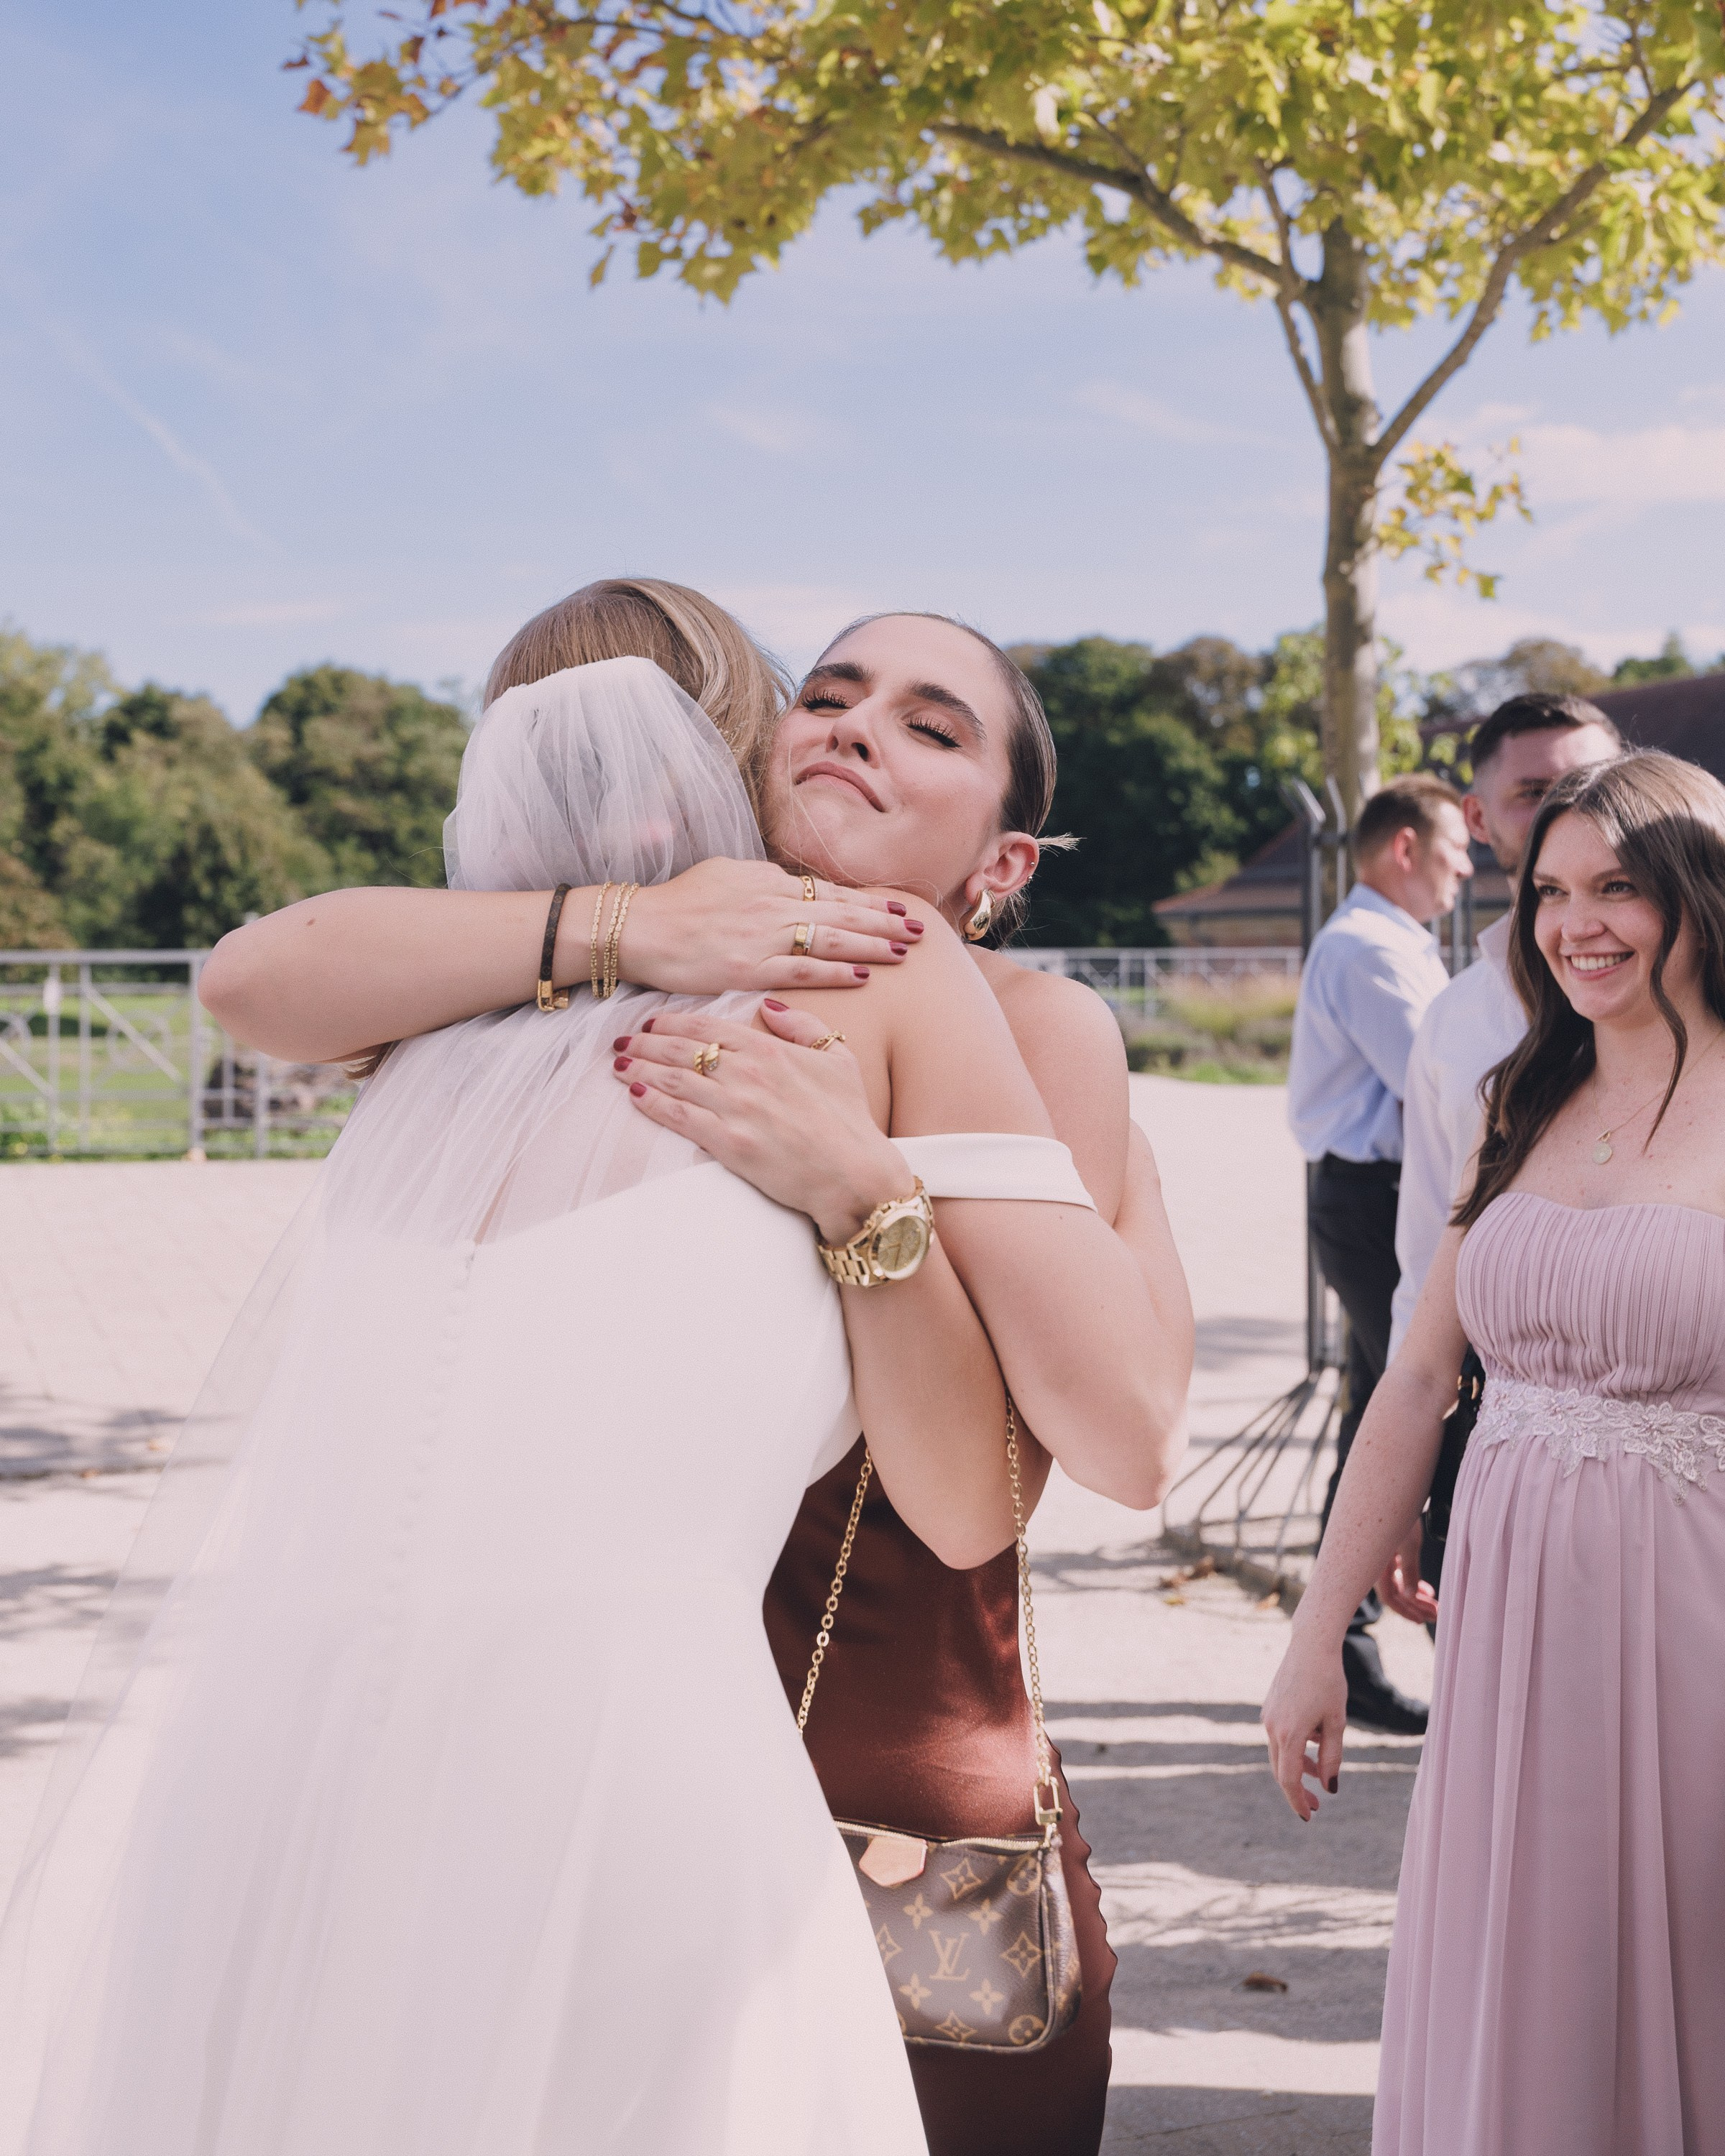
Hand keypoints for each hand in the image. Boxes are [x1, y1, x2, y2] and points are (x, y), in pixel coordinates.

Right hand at [599, 860, 925, 995]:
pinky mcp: (750, 967)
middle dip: (885, 919)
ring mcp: (763, 935)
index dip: (866, 900)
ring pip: (833, 937)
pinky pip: (804, 968)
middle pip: (842, 911)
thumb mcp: (723, 875)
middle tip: (920, 927)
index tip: (895, 906)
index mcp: (766, 880)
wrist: (638, 927)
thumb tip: (787, 886)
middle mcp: (772, 903)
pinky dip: (837, 970)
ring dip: (874, 943)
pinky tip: (865, 973)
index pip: (828, 891)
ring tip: (906, 950)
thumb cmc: (675, 904)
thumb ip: (759, 882)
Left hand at [611, 1002, 910, 1242]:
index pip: (708, 1027)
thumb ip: (803, 1026)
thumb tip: (769, 1005)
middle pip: (681, 1050)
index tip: (652, 1022)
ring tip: (618, 1065)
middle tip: (623, 1041)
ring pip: (673, 1080)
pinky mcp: (728, 1144)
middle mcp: (748, 1073)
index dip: (673, 1023)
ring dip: (640, 1069)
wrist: (854, 1175)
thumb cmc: (850, 1119)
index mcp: (771, 1049)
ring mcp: (736, 1108)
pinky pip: (679, 1117)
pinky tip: (634, 1096)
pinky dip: (652, 1103)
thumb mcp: (839, 1058)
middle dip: (646, 1043)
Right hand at [1262, 1627, 1347, 1822]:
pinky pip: (1280, 1737)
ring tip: (1321, 1771)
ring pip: (1280, 1754)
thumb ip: (1332, 1757)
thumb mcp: (1337, 1723)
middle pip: (1281, 1771)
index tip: (1310, 1817)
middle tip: (1317, 1805)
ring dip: (1300, 1767)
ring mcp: (1268, 1717)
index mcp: (1289, 1734)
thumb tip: (1330, 1787)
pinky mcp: (1270, 1707)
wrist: (1310, 1646)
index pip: (1289, 1780)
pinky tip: (1314, 1740)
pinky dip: (1295, 1747)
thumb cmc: (1329, 1683)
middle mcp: (1272, 1728)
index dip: (1299, 1802)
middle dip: (1298, 1790)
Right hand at [1377, 1517, 1438, 1625]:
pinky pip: (1399, 1572)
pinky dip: (1412, 1581)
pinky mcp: (1387, 1549)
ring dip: (1416, 1595)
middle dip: (1416, 1606)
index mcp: (1375, 1565)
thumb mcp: (1408, 1544)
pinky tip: (1426, 1589)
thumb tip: (1412, 1596)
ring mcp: (1381, 1557)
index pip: (1389, 1597)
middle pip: (1396, 1592)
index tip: (1424, 1621)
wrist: (1388, 1487)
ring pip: (1399, 1583)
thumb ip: (1410, 1571)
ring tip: (1434, 1604)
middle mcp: (1376, 1563)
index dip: (1406, 1611)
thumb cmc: (1395, 1513)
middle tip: (1436, 1616)